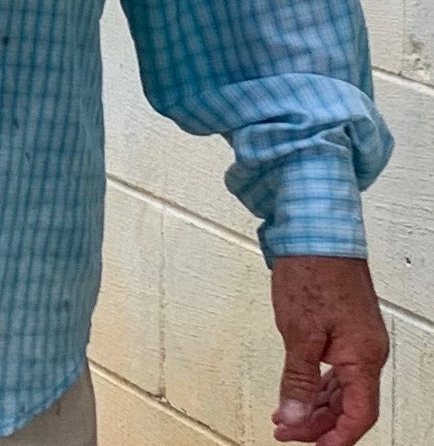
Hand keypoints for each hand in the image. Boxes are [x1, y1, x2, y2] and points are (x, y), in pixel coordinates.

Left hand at [271, 256, 387, 444]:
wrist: (315, 228)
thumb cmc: (312, 269)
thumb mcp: (298, 330)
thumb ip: (297, 378)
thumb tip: (292, 416)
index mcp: (364, 356)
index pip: (358, 415)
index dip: (335, 437)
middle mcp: (367, 351)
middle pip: (350, 405)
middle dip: (318, 424)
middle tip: (286, 431)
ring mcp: (358, 339)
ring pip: (343, 389)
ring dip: (316, 406)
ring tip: (286, 416)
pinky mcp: (345, 328)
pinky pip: (337, 369)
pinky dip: (317, 384)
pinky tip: (299, 391)